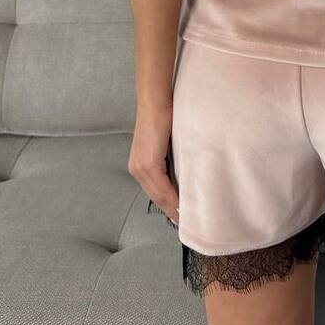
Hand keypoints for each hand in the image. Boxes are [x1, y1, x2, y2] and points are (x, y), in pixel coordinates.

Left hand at [128, 105, 178, 225]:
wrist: (156, 101)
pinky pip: (161, 187)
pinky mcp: (148, 162)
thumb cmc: (163, 117)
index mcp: (140, 165)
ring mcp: (140, 167)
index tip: (181, 216)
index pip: (155, 193)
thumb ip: (169, 159)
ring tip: (188, 217)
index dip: (168, 207)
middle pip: (156, 198)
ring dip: (173, 207)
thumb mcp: (165, 143)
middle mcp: (137, 169)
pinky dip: (172, 197)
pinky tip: (182, 205)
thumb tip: (181, 173)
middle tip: (186, 223)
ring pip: (158, 195)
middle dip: (172, 212)